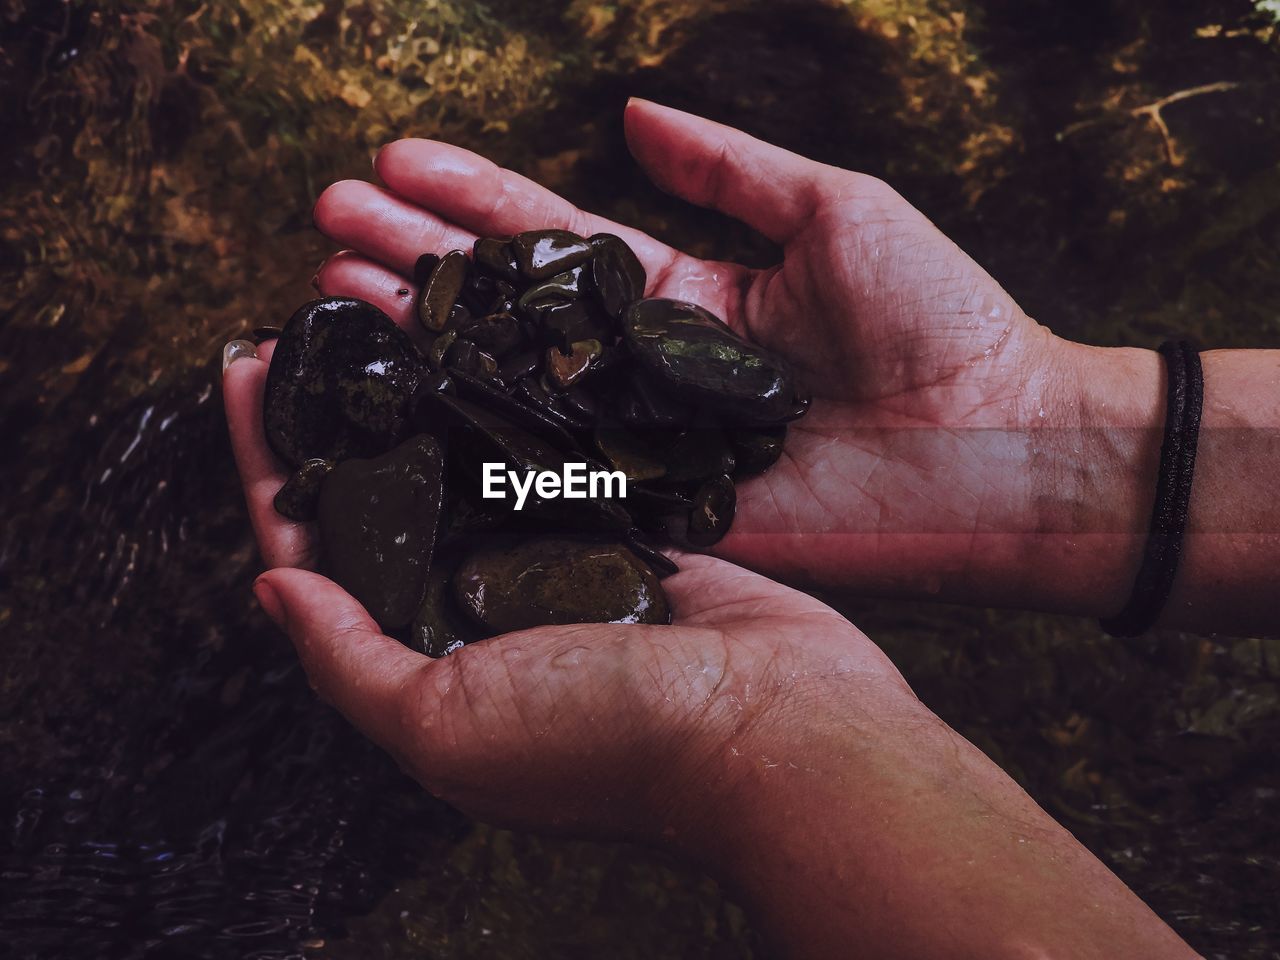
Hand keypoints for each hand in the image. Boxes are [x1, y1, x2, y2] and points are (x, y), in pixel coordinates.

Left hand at [224, 344, 1192, 958]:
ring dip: (419, 392)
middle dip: (339, 415)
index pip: (311, 553)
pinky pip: (544, 454)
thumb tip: (269, 589)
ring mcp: (550, 564)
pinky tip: (484, 341)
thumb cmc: (609, 740)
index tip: (245, 375)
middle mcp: (476, 612)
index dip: (269, 465)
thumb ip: (348, 661)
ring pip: (461, 461)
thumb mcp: (444, 725)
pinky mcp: (617, 528)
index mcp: (421, 664)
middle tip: (309, 324)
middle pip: (382, 497)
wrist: (776, 725)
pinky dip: (509, 400)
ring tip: (384, 313)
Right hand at [308, 99, 1159, 615]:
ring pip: (509, 388)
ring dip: (420, 341)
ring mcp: (643, 440)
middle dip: (414, 259)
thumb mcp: (835, 209)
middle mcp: (645, 365)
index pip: (552, 231)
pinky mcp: (658, 511)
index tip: (389, 161)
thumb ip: (727, 169)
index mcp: (684, 288)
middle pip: (506, 306)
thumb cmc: (939, 321)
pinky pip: (552, 479)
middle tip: (326, 225)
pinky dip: (474, 449)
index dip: (468, 193)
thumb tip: (629, 112)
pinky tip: (400, 414)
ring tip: (334, 293)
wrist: (999, 452)